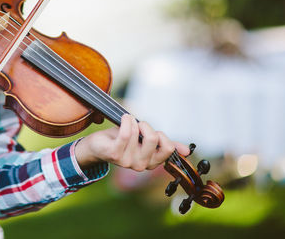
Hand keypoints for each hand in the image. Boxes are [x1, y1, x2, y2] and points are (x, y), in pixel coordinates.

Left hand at [74, 114, 188, 170]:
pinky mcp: (114, 155)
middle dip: (146, 126)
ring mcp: (127, 162)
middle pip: (154, 139)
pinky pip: (125, 134)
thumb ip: (165, 144)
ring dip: (132, 121)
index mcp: (152, 162)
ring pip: (138, 132)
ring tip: (126, 122)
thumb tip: (187, 151)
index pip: (168, 148)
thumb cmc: (123, 141)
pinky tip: (123, 118)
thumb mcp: (146, 141)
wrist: (97, 146)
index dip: (161, 134)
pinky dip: (126, 121)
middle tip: (137, 125)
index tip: (150, 131)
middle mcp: (141, 165)